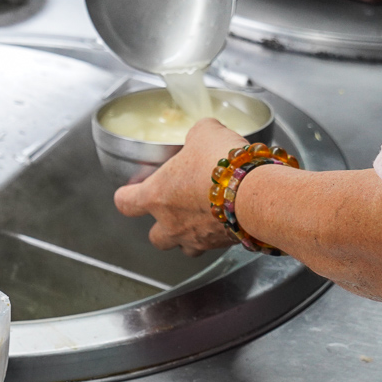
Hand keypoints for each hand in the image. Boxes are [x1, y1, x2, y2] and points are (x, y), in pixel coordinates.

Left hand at [114, 119, 248, 255]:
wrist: (255, 192)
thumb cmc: (220, 164)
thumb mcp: (205, 133)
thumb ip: (198, 135)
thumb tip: (203, 133)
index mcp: (156, 196)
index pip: (126, 203)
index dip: (126, 197)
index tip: (129, 193)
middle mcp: (173, 223)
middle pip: (156, 238)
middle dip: (162, 227)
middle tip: (174, 210)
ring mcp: (199, 238)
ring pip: (188, 248)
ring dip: (191, 236)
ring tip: (204, 219)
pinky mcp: (224, 245)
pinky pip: (217, 244)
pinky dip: (221, 233)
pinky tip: (232, 216)